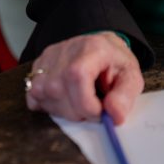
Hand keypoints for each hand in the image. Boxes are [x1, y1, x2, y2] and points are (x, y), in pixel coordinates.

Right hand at [24, 32, 143, 123]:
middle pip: (59, 92)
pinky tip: (65, 97)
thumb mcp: (130, 76)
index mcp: (91, 48)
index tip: (100, 112)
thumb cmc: (114, 63)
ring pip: (44, 97)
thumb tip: (114, 115)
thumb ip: (125, 96)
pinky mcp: (37, 67)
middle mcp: (65, 50)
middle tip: (92, 105)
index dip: (87, 105)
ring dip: (63, 109)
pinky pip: (33, 97)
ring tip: (79, 99)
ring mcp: (48, 58)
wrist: (100, 48)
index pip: (77, 77)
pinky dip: (48, 105)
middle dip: (78, 111)